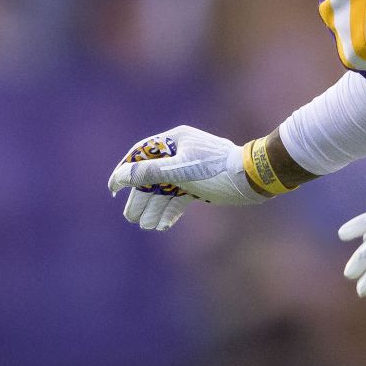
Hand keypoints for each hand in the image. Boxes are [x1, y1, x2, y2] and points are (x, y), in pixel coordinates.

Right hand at [108, 125, 264, 229]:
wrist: (253, 179)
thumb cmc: (218, 170)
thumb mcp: (181, 171)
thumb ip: (151, 173)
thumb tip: (122, 176)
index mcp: (176, 140)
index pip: (142, 154)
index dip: (125, 171)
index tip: (113, 188)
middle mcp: (181, 153)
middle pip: (151, 175)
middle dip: (141, 197)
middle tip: (131, 217)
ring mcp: (190, 169)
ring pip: (165, 189)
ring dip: (154, 207)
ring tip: (145, 225)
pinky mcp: (200, 185)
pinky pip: (179, 198)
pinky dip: (170, 211)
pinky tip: (162, 225)